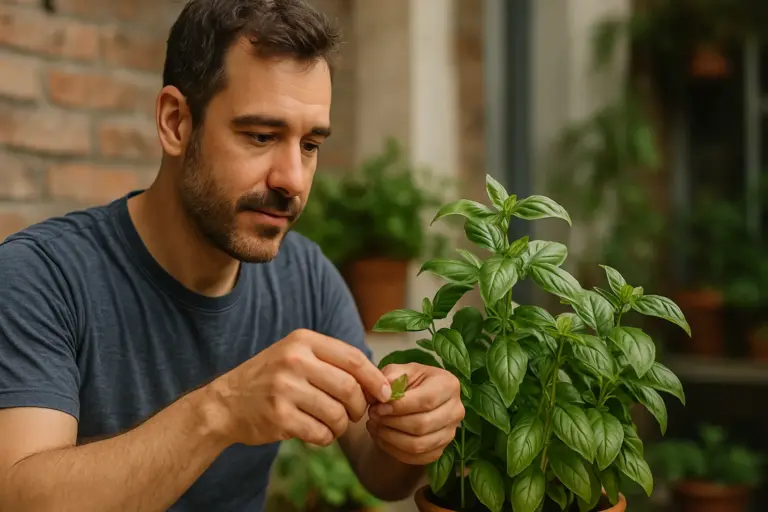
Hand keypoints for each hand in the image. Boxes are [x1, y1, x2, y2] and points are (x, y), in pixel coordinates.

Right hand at [206, 329, 390, 446]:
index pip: (353, 358)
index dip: (375, 379)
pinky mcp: (279, 416)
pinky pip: (320, 432)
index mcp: (303, 341)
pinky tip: (317, 432)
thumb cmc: (271, 379)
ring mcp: (285, 388)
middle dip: (360, 406)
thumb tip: (380, 382)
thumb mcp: (297, 356)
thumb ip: (332, 362)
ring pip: (337, 413)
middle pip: (349, 387)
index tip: (385, 393)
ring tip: (334, 424)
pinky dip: (325, 437)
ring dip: (342, 425)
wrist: (226, 403)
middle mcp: (294, 360)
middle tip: (356, 414)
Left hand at [366, 363, 463, 464]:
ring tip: (375, 426)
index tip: (377, 408)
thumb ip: (389, 378)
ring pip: (419, 445)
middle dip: (392, 423)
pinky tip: (381, 437)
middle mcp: (456, 410)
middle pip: (423, 425)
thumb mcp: (399, 371)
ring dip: (390, 438)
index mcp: (449, 385)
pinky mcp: (440, 450)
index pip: (426, 400)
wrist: (415, 397)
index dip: (399, 407)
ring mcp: (450, 433)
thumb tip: (382, 396)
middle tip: (373, 416)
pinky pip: (417, 458)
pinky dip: (394, 450)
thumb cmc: (409, 381)